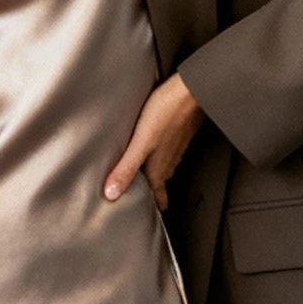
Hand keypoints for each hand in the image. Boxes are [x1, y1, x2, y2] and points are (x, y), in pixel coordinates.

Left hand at [104, 73, 204, 210]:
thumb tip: (111, 194)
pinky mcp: (181, 130)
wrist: (192, 89)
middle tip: (153, 199)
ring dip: (161, 174)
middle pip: (163, 180)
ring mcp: (177, 144)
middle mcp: (170, 158)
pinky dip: (165, 156)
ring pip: (168, 166)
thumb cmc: (166, 112)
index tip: (156, 213)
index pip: (158, 192)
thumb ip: (125, 169)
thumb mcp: (140, 144)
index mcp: (159, 165)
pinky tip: (160, 147)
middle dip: (157, 191)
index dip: (157, 203)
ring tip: (153, 177)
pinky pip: (172, 150)